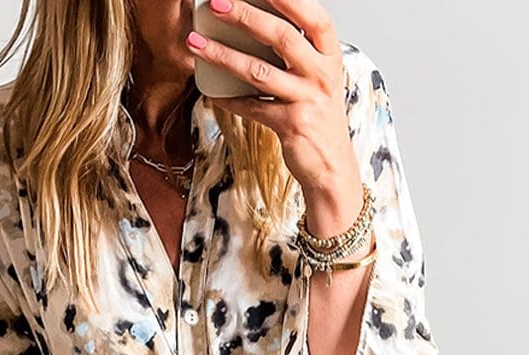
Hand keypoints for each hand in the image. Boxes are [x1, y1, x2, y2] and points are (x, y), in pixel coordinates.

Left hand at [186, 0, 358, 195]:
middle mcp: (322, 75)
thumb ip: (299, 52)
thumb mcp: (319, 78)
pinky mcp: (291, 126)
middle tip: (216, 4)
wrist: (332, 165)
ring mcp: (307, 100)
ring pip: (259, 72)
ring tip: (197, 43)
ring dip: (223, 55)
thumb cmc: (318, 116)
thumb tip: (259, 22)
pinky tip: (212, 93)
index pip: (314, 17)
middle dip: (245, 16)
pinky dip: (229, 100)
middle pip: (282, 37)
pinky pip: (252, 107)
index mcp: (330, 56)